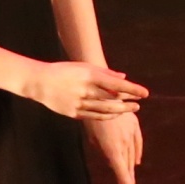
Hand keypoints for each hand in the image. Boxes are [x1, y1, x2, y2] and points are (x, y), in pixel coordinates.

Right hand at [23, 59, 145, 119]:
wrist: (39, 82)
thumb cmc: (63, 71)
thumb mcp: (83, 66)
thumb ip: (104, 72)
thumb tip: (124, 77)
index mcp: (88, 75)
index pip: (116, 84)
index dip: (132, 89)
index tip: (145, 93)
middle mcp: (85, 90)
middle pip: (113, 99)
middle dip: (128, 102)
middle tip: (139, 104)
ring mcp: (79, 103)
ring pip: (105, 110)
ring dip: (120, 111)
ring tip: (131, 110)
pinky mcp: (74, 112)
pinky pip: (95, 116)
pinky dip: (107, 116)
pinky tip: (115, 115)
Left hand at [87, 111, 142, 183]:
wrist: (104, 94)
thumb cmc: (92, 116)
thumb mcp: (92, 137)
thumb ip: (102, 151)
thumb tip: (111, 161)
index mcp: (112, 148)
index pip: (121, 171)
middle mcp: (124, 143)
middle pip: (126, 165)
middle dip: (127, 179)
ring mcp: (130, 134)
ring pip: (132, 155)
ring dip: (131, 168)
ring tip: (131, 180)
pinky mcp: (134, 125)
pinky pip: (137, 143)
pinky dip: (136, 153)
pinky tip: (136, 161)